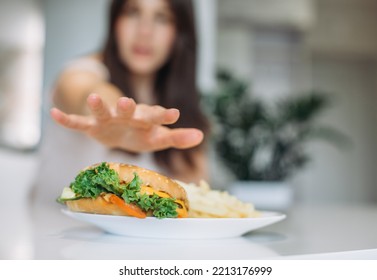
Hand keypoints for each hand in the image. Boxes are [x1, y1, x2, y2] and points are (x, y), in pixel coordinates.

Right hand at [50, 94, 203, 151]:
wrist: (121, 130)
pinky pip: (79, 124)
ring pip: (102, 112)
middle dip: (127, 107)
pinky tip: (53, 112)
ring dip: (98, 105)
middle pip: (128, 110)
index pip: (156, 116)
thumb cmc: (143, 132)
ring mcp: (109, 120)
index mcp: (145, 119)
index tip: (174, 114)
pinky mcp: (93, 127)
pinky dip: (67, 119)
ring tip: (93, 97)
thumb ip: (178, 137)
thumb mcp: (159, 137)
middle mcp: (127, 116)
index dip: (164, 115)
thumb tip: (201, 136)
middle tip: (126, 100)